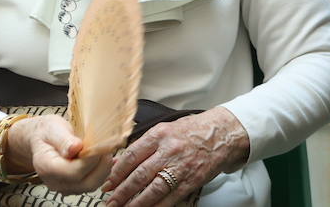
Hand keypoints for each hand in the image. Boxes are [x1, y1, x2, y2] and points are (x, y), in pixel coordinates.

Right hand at [3, 115, 108, 191]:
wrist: (42, 140)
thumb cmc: (47, 132)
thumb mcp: (53, 129)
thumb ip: (63, 140)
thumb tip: (76, 147)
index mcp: (46, 167)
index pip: (74, 172)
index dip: (91, 159)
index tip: (99, 144)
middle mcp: (55, 182)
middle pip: (86, 184)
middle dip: (102, 166)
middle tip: (106, 147)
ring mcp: (65, 187)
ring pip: (92, 185)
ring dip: (103, 168)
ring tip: (104, 150)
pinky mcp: (74, 187)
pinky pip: (93, 183)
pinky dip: (101, 171)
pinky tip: (102, 157)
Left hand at [103, 107, 249, 206]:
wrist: (223, 133)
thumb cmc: (193, 130)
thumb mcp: (165, 130)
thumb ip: (142, 146)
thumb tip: (118, 162)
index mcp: (160, 134)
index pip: (131, 156)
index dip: (116, 173)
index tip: (107, 184)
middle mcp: (169, 150)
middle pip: (139, 175)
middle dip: (121, 192)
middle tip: (110, 201)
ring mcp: (181, 167)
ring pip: (152, 189)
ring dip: (134, 203)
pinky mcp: (191, 181)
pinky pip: (170, 198)